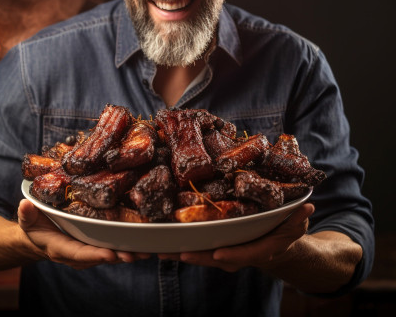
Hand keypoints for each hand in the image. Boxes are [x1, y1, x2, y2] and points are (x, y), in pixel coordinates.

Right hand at [18, 199, 149, 268]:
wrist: (37, 238)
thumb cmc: (34, 227)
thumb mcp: (28, 220)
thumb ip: (26, 214)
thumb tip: (25, 204)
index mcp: (61, 248)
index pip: (79, 253)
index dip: (94, 255)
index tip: (110, 254)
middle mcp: (77, 254)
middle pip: (99, 257)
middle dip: (117, 256)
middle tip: (134, 253)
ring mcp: (87, 251)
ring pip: (109, 255)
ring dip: (127, 254)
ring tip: (145, 251)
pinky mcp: (95, 246)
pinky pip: (112, 248)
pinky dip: (127, 248)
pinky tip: (143, 244)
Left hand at [158, 203, 314, 271]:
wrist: (274, 245)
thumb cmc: (284, 232)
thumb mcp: (295, 225)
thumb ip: (298, 218)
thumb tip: (306, 206)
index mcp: (257, 249)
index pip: (244, 255)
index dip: (232, 255)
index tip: (217, 253)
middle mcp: (237, 253)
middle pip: (214, 258)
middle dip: (194, 256)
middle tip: (174, 252)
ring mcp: (223, 250)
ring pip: (200, 253)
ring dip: (179, 251)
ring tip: (158, 248)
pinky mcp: (213, 243)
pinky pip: (196, 246)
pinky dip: (179, 243)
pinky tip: (160, 239)